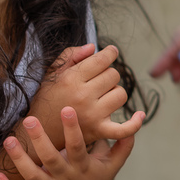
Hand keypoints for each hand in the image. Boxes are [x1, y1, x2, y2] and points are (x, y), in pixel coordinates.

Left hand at [0, 107, 139, 179]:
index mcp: (82, 167)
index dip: (73, 129)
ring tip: (8, 140)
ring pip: (32, 175)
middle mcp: (65, 178)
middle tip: (30, 119)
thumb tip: (139, 120)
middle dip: (39, 139)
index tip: (67, 109)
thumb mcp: (113, 164)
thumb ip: (123, 143)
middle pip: (51, 158)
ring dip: (19, 160)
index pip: (78, 146)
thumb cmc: (98, 178)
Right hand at [29, 44, 143, 146]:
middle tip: (95, 82)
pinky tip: (139, 115)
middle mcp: (83, 96)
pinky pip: (124, 129)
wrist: (40, 132)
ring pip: (121, 94)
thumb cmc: (48, 99)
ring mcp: (93, 115)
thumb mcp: (52, 73)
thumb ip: (71, 55)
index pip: (103, 60)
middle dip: (107, 75)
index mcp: (71, 79)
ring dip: (114, 93)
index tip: (110, 53)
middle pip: (114, 75)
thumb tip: (94, 48)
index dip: (110, 53)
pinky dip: (134, 123)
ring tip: (101, 97)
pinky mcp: (99, 131)